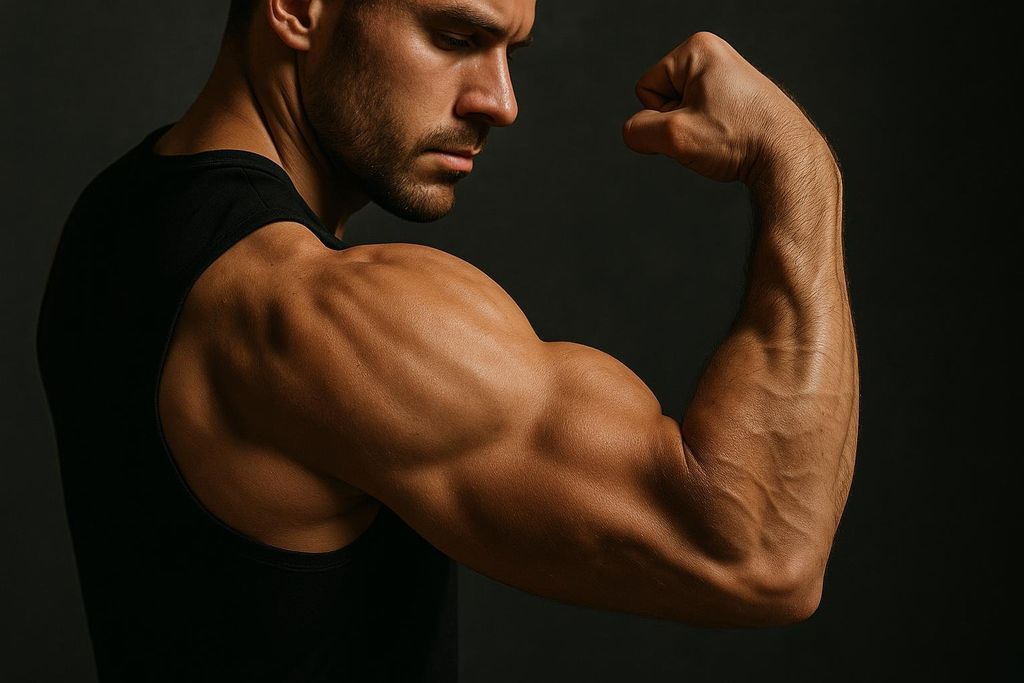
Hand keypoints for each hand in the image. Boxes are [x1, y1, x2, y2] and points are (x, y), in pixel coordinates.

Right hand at [622, 31, 826, 184]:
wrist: (788, 157)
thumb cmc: (740, 139)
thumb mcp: (674, 136)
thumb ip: (637, 131)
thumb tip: (633, 133)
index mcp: (697, 49)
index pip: (645, 88)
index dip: (661, 116)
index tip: (693, 124)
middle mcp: (715, 54)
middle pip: (663, 98)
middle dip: (678, 123)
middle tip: (711, 134)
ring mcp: (728, 76)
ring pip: (683, 112)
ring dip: (694, 132)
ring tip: (724, 137)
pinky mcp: (739, 97)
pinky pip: (703, 118)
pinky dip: (711, 134)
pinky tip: (732, 140)